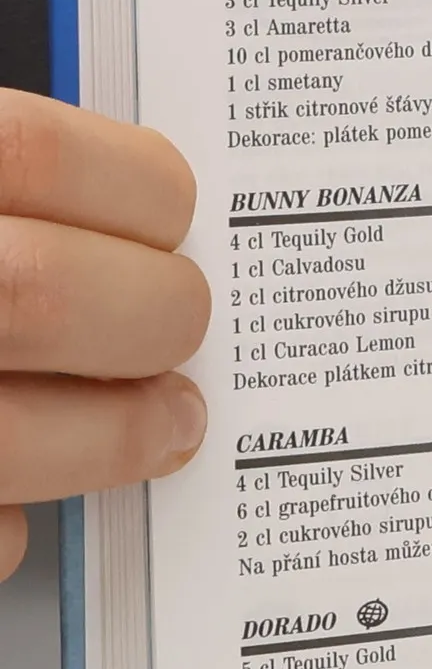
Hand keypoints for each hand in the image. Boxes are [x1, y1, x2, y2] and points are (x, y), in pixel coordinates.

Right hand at [0, 92, 207, 580]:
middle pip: (47, 295)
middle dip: (152, 317)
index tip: (169, 212)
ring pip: (17, 437)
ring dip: (119, 438)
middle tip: (179, 325)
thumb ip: (15, 196)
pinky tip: (19, 483)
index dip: (134, 187)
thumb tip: (140, 204)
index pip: (32, 154)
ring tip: (162, 424)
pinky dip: (16, 514)